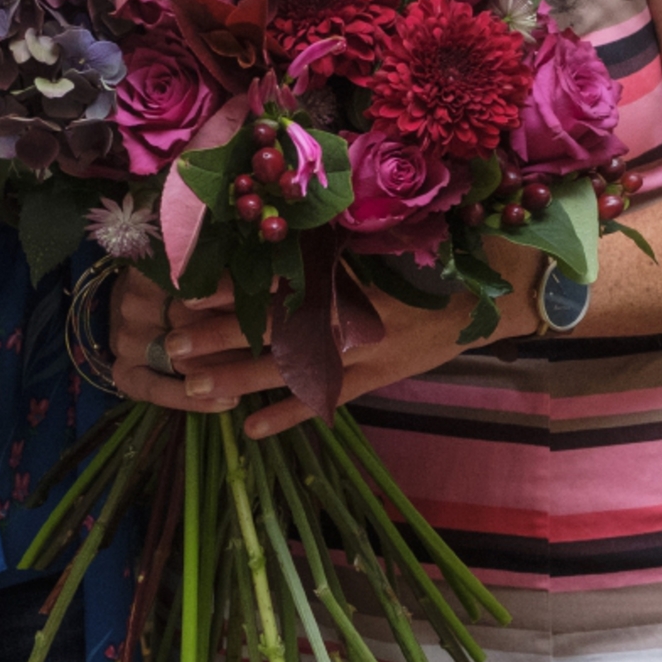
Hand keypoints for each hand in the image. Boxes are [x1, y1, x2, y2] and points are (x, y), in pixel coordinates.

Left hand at [108, 247, 550, 439]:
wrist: (491, 289)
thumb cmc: (433, 252)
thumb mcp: (379, 237)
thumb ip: (331, 241)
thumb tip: (275, 231)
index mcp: (343, 270)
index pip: (271, 280)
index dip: (226, 288)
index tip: (183, 290)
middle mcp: (345, 312)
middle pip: (267, 327)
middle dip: (216, 336)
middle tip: (170, 342)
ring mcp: (358, 351)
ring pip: (285, 370)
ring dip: (236, 378)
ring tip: (192, 387)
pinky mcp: (373, 378)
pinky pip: (322, 401)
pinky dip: (286, 416)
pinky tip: (250, 430)